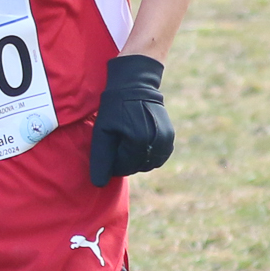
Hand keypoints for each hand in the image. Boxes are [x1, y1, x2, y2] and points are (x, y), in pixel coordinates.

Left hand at [88, 53, 174, 185]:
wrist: (136, 86)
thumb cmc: (114, 108)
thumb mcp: (102, 132)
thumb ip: (101, 159)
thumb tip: (99, 185)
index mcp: (138, 142)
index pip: (123, 168)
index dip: (113, 161)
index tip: (109, 145)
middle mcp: (155, 143)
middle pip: (136, 167)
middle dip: (124, 160)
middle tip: (118, 140)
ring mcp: (166, 141)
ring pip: (148, 164)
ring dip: (136, 158)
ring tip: (128, 138)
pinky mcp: (170, 138)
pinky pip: (158, 157)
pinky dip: (148, 155)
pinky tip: (139, 141)